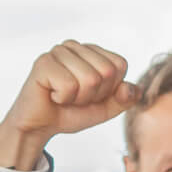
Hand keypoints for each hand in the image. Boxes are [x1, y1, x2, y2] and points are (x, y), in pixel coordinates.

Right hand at [0, 42, 138, 171]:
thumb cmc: (72, 112)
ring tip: (64, 96)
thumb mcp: (107, 108)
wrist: (41, 125)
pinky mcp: (43, 62)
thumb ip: (125, 98)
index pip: (120, 64)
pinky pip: (70, 85)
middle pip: (107, 71)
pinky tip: (52, 95)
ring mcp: (57, 51)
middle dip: (95, 94)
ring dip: (79, 98)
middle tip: (76, 97)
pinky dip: (64, 98)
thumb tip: (130, 87)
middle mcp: (75, 46)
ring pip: (90, 79)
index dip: (110, 88)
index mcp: (92, 52)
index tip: (92, 94)